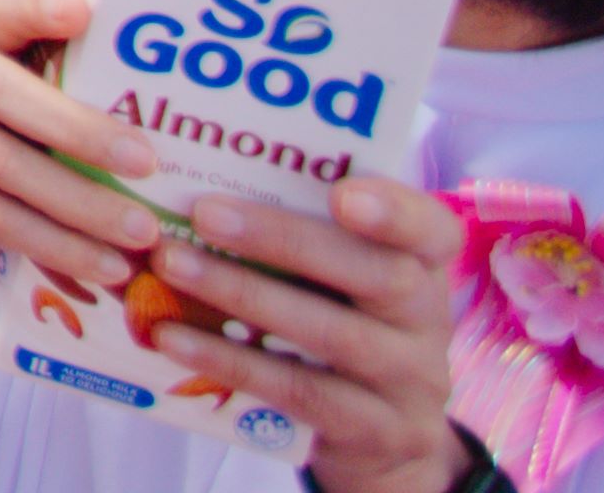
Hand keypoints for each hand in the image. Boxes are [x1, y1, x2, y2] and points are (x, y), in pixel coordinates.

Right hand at [0, 0, 162, 301]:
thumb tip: (162, 64)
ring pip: (3, 166)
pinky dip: (56, 245)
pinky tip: (105, 264)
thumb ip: (54, 49)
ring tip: (141, 230)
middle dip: (77, 128)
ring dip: (79, 203)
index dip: (35, 6)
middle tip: (145, 160)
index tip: (80, 10)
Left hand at [150, 178, 467, 492]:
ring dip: (243, 295)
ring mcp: (408, 380)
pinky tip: (173, 336)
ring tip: (172, 264)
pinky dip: (230, 360)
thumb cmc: (344, 319)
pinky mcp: (374, 430)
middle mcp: (426, 319)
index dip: (394, 211)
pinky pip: (299, 392)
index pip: (431, 229)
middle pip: (377, 275)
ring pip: (332, 335)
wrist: (384, 432)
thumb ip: (299, 225)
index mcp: (422, 263)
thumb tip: (191, 171)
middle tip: (204, 212)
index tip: (343, 195)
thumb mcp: (343, 272)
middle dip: (285, 240)